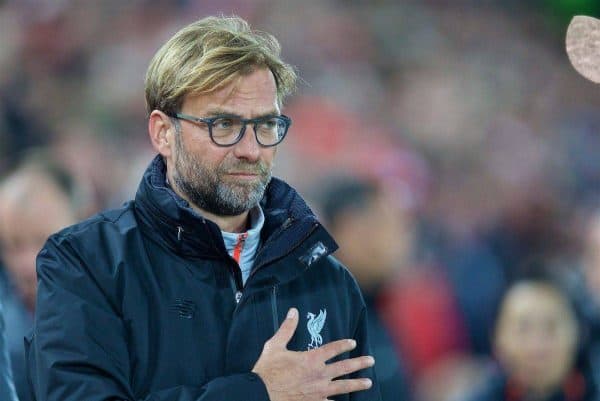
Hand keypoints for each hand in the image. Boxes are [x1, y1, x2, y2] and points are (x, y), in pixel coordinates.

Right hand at [252, 308, 373, 400]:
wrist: (261, 395)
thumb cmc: (267, 370)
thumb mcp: (275, 346)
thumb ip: (287, 329)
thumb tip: (294, 311)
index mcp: (311, 359)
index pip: (333, 349)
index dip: (344, 345)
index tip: (353, 343)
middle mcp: (319, 375)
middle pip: (344, 367)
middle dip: (359, 363)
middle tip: (371, 361)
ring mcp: (318, 391)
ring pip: (343, 386)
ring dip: (357, 384)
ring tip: (369, 382)